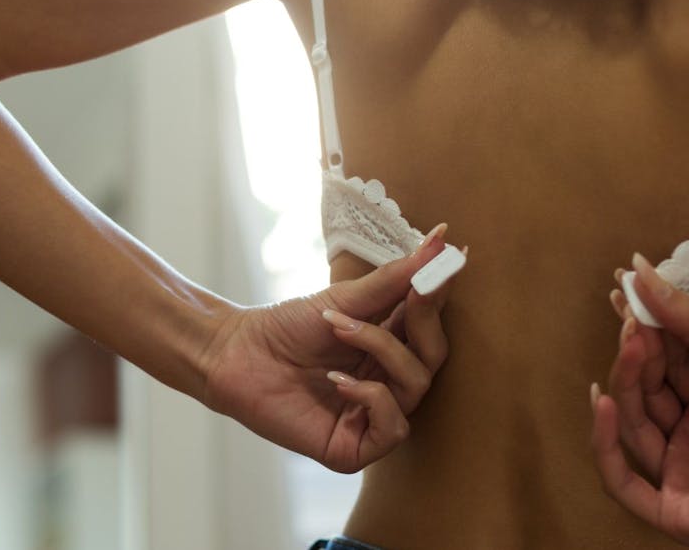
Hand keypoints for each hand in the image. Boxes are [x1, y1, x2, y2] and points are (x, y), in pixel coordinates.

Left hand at [202, 223, 457, 472]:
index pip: (429, 322)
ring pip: (417, 386)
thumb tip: (440, 241)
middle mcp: (386, 380)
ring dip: (383, 350)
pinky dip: (372, 398)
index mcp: (387, 344)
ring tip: (340, 329)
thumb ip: (393, 279)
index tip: (454, 257)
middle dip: (423, 319)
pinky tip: (339, 380)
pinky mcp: (354, 447)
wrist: (234, 355)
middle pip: (435, 355)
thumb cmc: (285, 328)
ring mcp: (372, 414)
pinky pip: (393, 428)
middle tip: (408, 291)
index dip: (441, 294)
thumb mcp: (343, 300)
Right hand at [590, 253, 688, 543]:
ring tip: (631, 343)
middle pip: (643, 395)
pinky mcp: (675, 509)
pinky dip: (605, 444)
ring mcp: (679, 474)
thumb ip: (688, 319)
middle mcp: (688, 439)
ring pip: (632, 428)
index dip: (638, 333)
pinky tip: (607, 403)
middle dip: (634, 355)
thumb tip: (643, 271)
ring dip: (625, 383)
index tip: (621, 293)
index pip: (659, 368)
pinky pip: (623, 484)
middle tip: (631, 320)